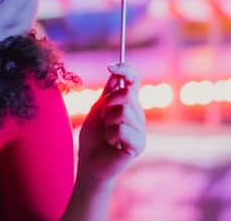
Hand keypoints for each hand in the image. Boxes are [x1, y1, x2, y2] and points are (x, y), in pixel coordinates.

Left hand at [76, 63, 145, 184]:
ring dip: (108, 122)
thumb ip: (108, 93)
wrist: (90, 163)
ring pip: (123, 112)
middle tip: (103, 118)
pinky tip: (112, 144)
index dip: (125, 70)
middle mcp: (138, 114)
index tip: (111, 66)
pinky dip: (111, 136)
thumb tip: (115, 72)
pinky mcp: (139, 145)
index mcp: (129, 103)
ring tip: (107, 133)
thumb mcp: (97, 110)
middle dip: (107, 104)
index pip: (134, 80)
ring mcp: (140, 129)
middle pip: (126, 94)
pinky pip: (123, 130)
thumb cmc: (93, 137)